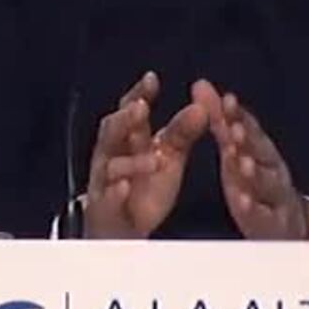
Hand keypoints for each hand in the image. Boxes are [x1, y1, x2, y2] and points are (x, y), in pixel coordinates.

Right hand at [82, 72, 208, 238]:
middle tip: (141, 108)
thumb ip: (182, 131)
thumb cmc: (144, 185)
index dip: (139, 94)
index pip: (129, 110)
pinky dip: (115, 192)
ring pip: (111, 166)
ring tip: (153, 160)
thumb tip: (203, 106)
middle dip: (125, 120)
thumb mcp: (168, 156)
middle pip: (112, 132)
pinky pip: (107, 199)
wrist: (124, 229)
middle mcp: (112, 156)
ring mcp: (106, 182)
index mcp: (129, 139)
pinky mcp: (106, 209)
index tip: (152, 79)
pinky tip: (125, 187)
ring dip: (131, 161)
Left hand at [196, 80, 308, 239]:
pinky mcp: (272, 222)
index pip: (250, 128)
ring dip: (255, 172)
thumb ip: (219, 120)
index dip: (239, 115)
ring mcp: (274, 196)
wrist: (289, 223)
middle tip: (234, 129)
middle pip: (261, 152)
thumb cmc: (255, 179)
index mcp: (260, 149)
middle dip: (248, 140)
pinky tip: (244, 202)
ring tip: (243, 164)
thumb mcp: (236, 149)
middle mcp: (271, 169)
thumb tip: (200, 84)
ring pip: (266, 182)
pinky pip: (263, 215)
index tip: (227, 101)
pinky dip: (255, 208)